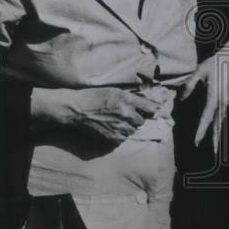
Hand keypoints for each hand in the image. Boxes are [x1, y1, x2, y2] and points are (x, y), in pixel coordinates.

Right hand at [33, 86, 159, 144]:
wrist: (76, 109)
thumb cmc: (94, 97)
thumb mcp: (114, 91)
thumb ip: (131, 98)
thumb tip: (149, 105)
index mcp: (126, 100)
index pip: (149, 107)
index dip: (151, 109)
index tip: (153, 111)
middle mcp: (125, 114)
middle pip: (141, 121)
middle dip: (135, 118)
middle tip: (124, 114)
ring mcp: (119, 127)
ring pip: (132, 130)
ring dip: (127, 126)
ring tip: (114, 120)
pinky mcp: (113, 137)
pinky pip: (123, 137)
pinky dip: (119, 134)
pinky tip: (109, 127)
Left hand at [181, 42, 228, 153]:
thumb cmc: (216, 61)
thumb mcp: (199, 71)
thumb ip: (189, 85)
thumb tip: (181, 98)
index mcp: (215, 96)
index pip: (207, 118)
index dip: (201, 131)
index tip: (196, 141)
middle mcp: (224, 101)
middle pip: (218, 123)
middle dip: (215, 138)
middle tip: (213, 153)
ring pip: (223, 118)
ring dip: (219, 130)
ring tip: (215, 144)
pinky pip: (226, 111)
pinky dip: (222, 119)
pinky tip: (219, 124)